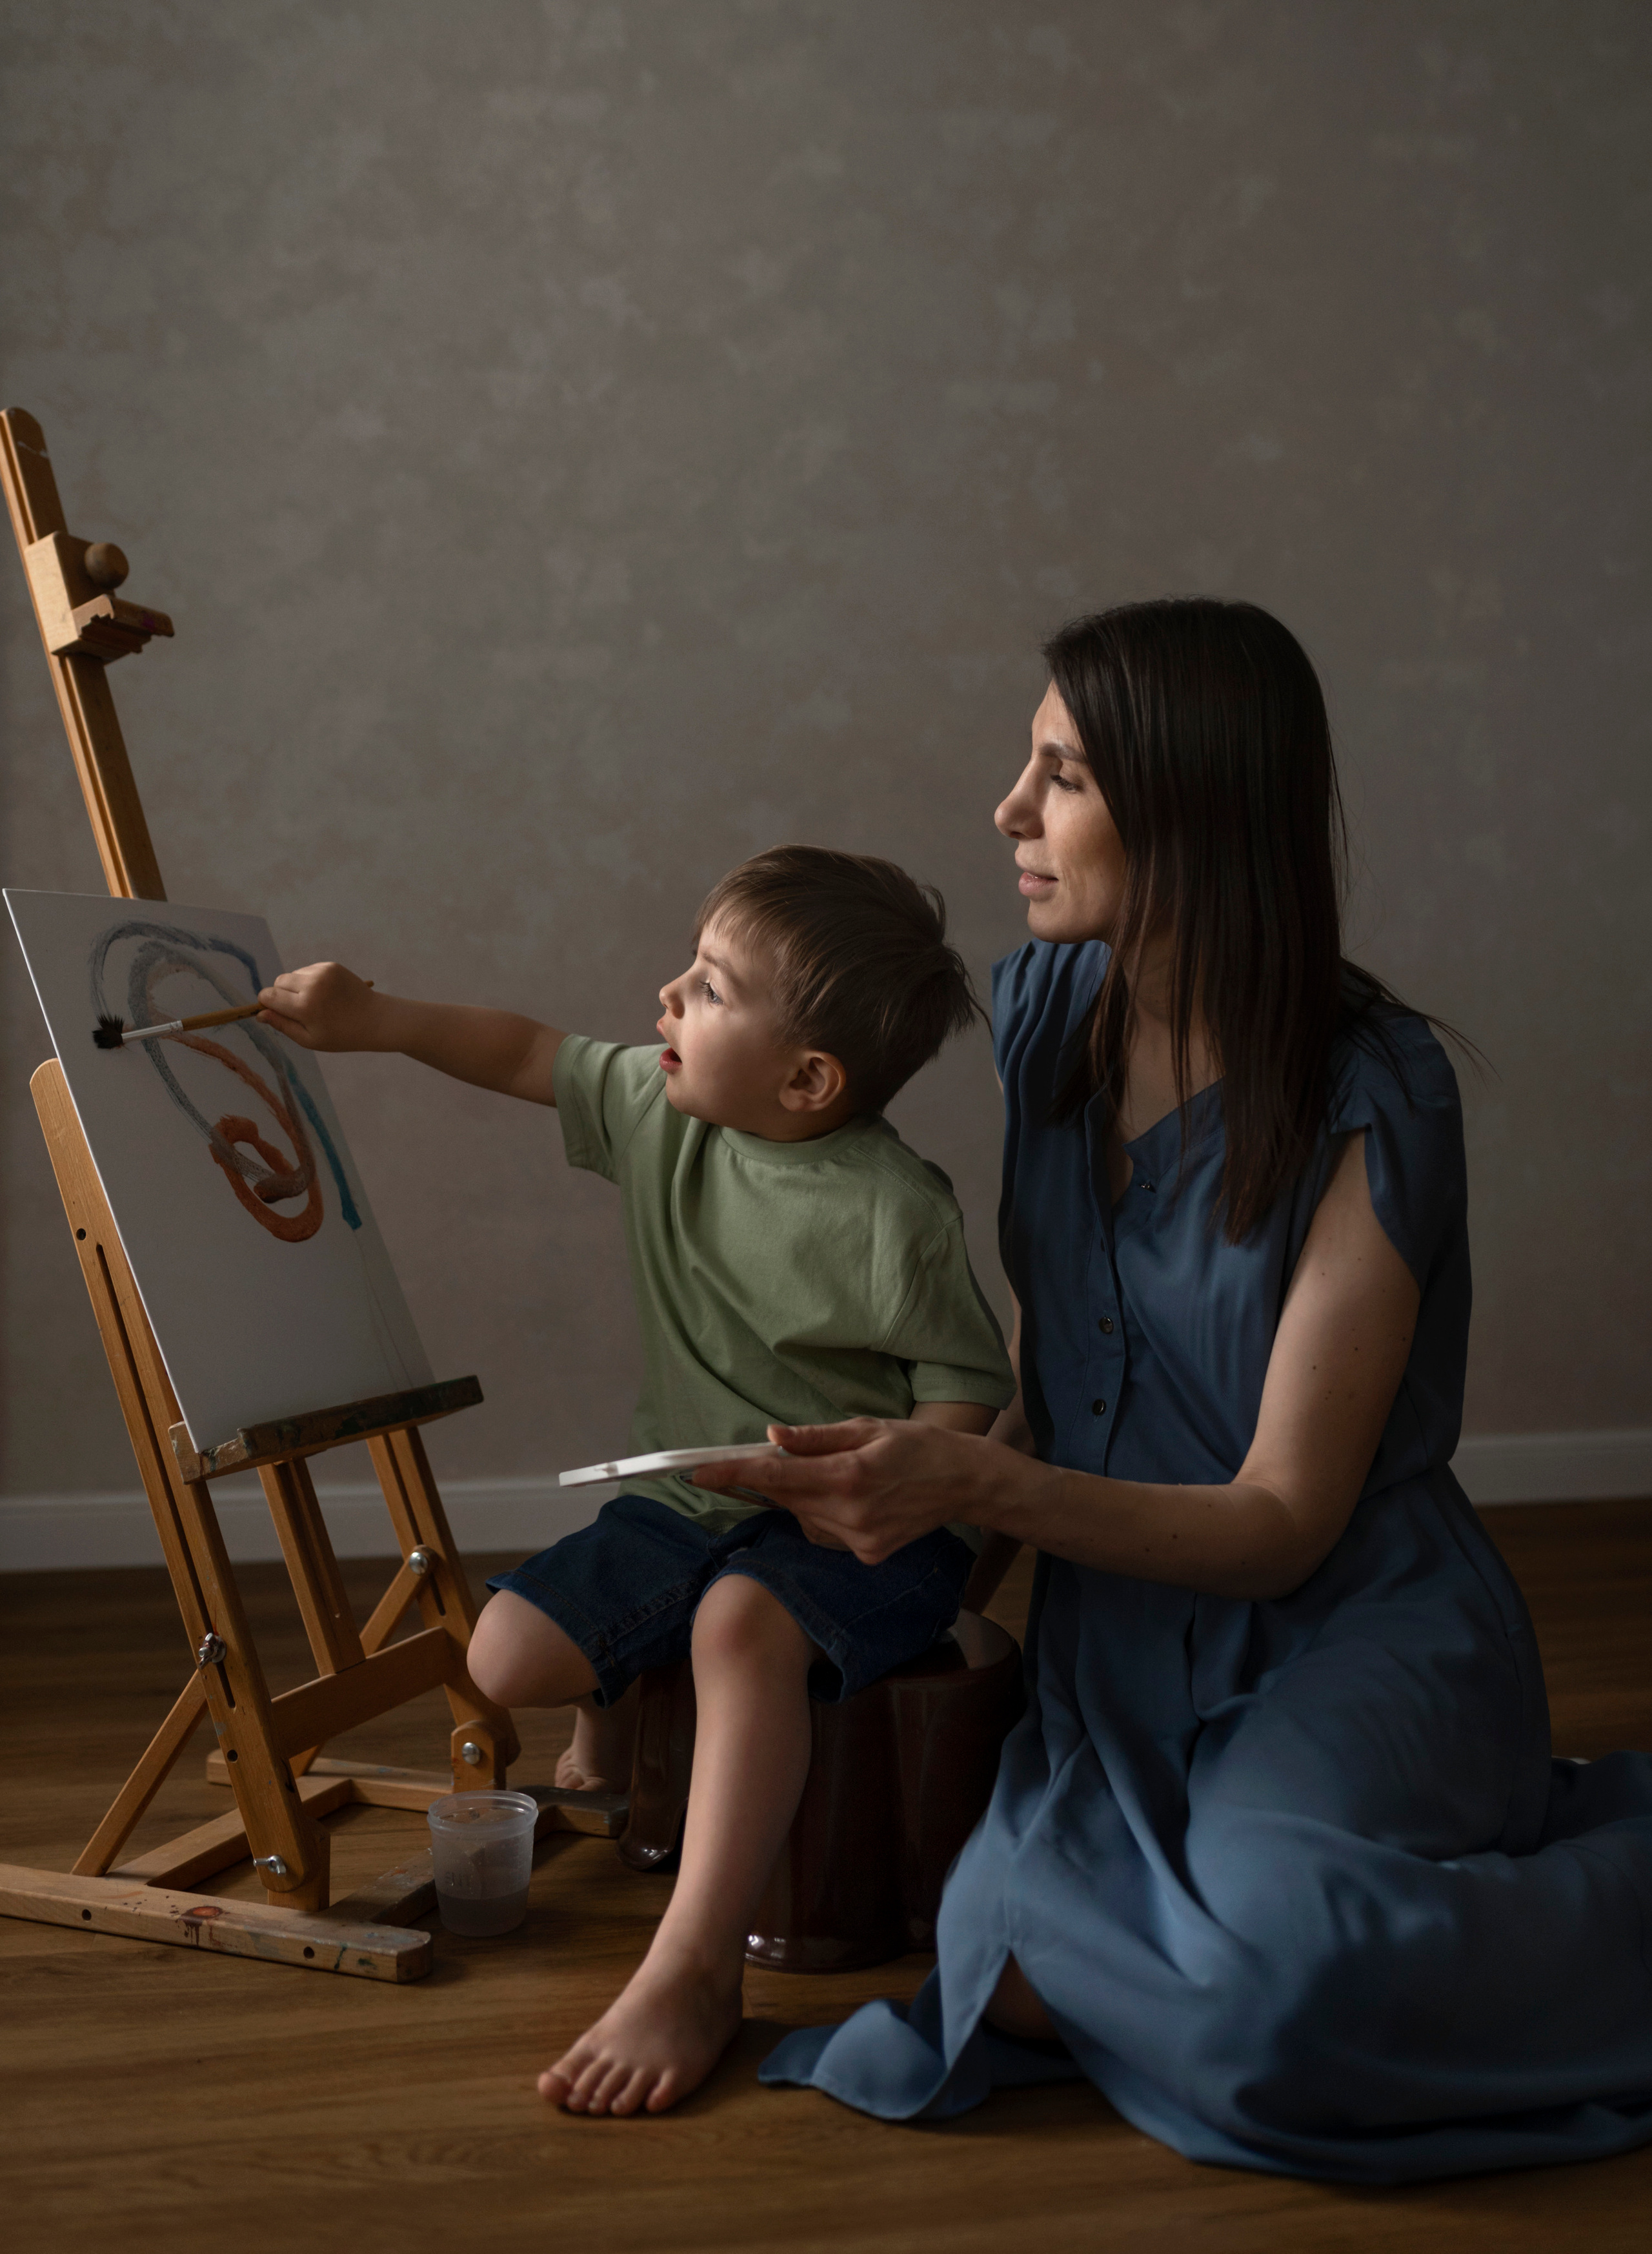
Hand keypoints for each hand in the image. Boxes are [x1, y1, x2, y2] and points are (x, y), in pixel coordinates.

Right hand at [258, 963, 383, 1051]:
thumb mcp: (309, 1039)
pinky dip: (309, 980)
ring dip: (296, 987)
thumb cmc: (341, 1035)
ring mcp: (322, 973)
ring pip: (292, 975)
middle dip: (281, 994)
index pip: (268, 996)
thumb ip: (282, 1025)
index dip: (267, 1004)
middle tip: (299, 1009)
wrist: (375, 1019)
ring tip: (315, 1002)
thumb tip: (259, 1014)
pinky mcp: (330, 965)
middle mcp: (311, 985)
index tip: (275, 1011)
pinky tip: (324, 993)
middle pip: (278, 982)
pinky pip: (307, 970)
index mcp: (304, 1007)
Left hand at [693, 1417, 1000, 1564]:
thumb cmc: (917, 1444)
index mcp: (849, 1475)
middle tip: (777, 1456)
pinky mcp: (867, 1555)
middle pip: (786, 1499)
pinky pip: (825, 1533)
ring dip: (804, 1496)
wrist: (963, 1482)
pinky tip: (855, 1499)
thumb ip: (816, 1438)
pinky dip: (825, 1514)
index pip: (776, 1477)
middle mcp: (851, 1514)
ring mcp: (860, 1540)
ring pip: (804, 1517)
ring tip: (843, 1475)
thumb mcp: (868, 1427)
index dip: (734, 1475)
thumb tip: (772, 1438)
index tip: (699, 1472)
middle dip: (772, 1480)